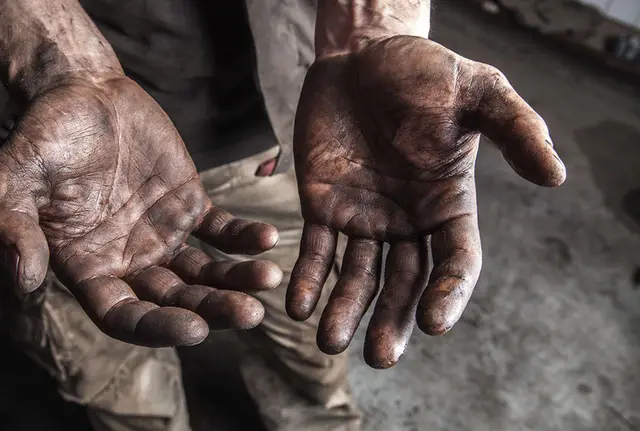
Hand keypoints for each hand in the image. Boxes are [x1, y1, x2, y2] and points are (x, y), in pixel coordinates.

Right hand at [0, 75, 281, 346]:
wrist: (79, 93)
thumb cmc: (40, 138)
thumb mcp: (12, 179)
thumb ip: (11, 229)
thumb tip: (24, 282)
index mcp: (87, 269)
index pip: (124, 316)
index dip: (158, 328)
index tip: (196, 330)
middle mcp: (128, 262)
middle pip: (175, 301)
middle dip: (212, 310)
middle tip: (250, 314)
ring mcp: (162, 236)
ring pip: (204, 272)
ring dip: (236, 280)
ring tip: (270, 279)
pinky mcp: (188, 206)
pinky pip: (220, 230)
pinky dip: (243, 237)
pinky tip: (266, 239)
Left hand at [287, 36, 565, 366]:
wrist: (363, 56)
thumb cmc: (424, 72)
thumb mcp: (478, 92)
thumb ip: (515, 129)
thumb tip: (555, 177)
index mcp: (447, 204)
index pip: (455, 261)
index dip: (448, 293)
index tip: (433, 323)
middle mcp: (407, 221)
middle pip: (404, 283)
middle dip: (391, 320)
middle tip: (380, 356)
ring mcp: (363, 217)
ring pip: (356, 275)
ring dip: (345, 310)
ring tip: (330, 342)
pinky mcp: (323, 205)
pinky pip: (316, 249)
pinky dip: (308, 278)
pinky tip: (299, 307)